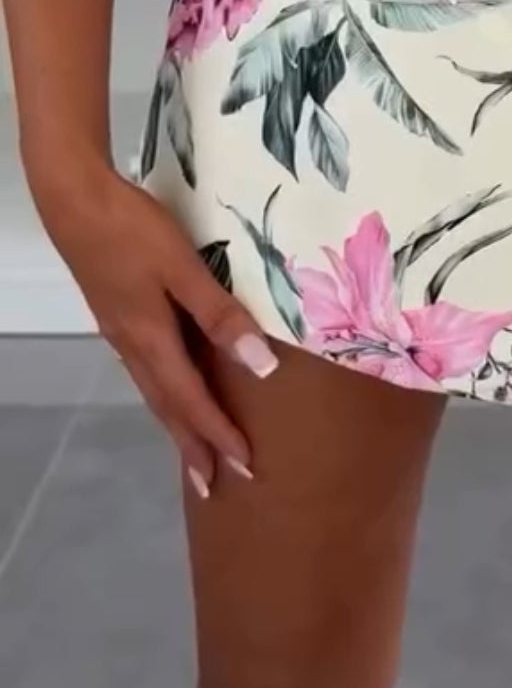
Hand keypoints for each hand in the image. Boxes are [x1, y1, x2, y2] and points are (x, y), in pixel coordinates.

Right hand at [32, 162, 278, 497]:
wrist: (73, 201)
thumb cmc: (133, 230)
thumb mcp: (184, 268)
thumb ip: (221, 315)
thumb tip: (262, 365)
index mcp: (152, 340)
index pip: (192, 401)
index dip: (219, 435)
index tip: (245, 467)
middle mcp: (133, 347)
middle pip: (168, 408)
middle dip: (194, 447)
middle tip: (215, 486)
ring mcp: (120, 333)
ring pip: (154, 393)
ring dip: (177, 426)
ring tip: (195, 453)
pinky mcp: (116, 317)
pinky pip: (145, 373)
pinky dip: (164, 396)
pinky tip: (170, 392)